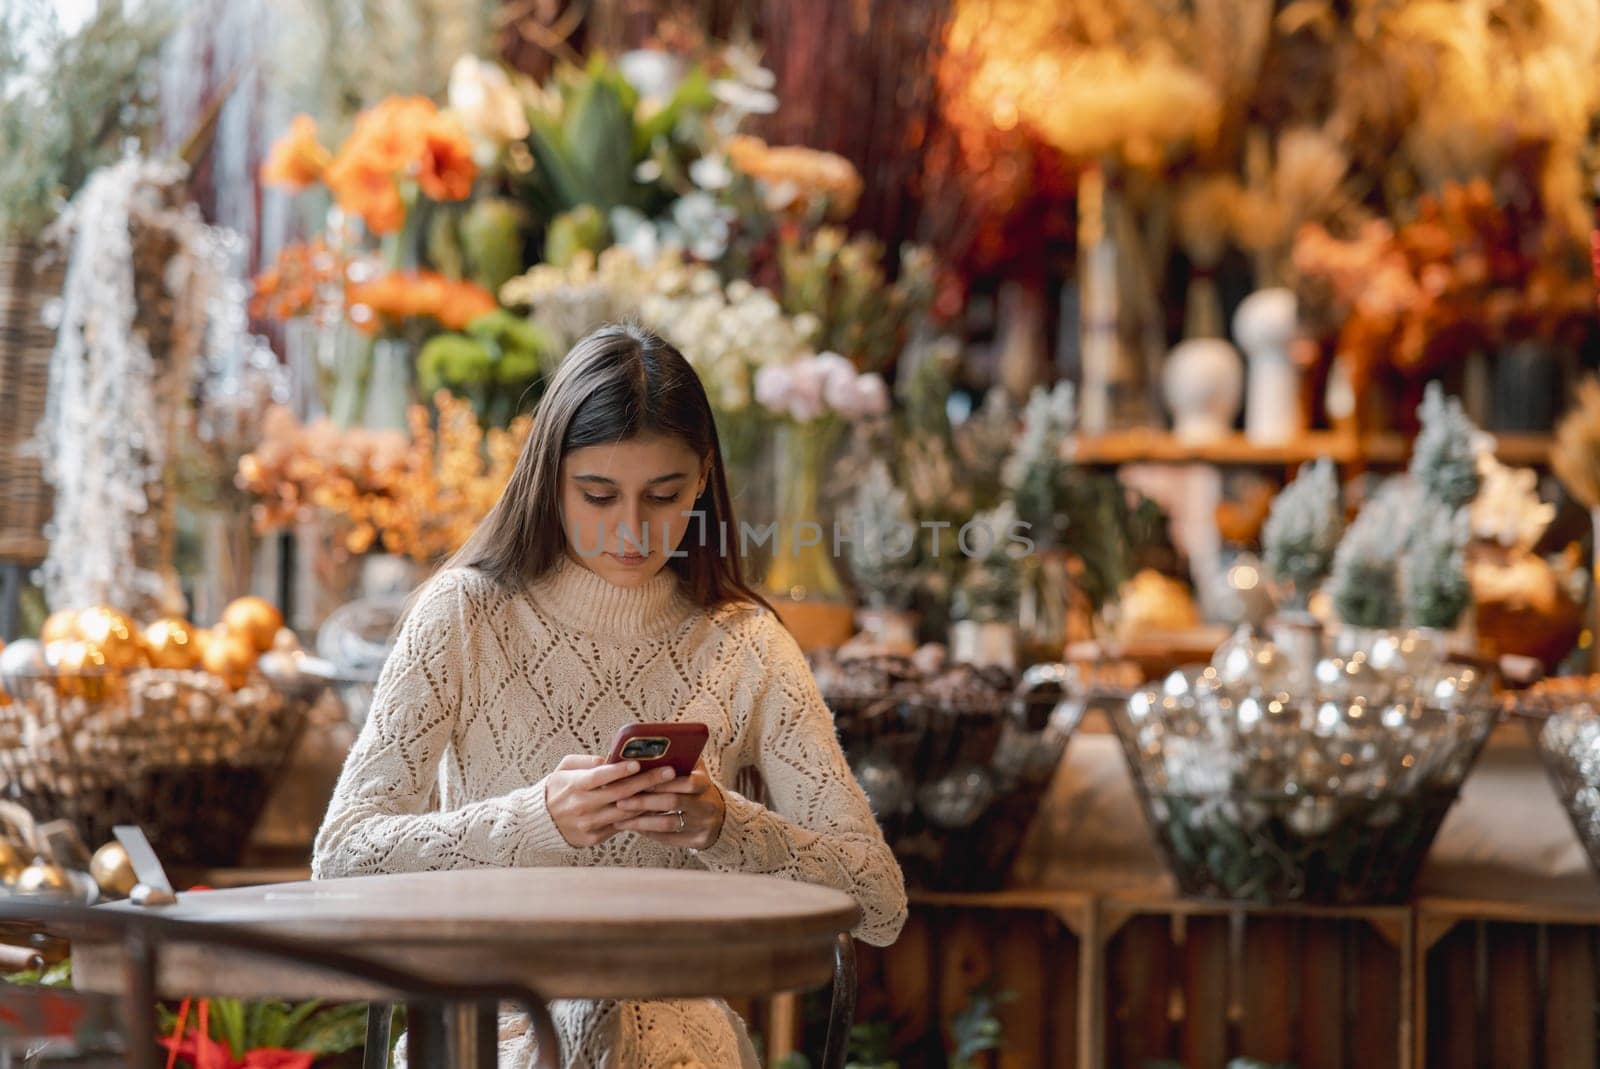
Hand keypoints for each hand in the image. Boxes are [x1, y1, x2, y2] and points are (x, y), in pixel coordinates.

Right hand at [544, 754, 679, 847]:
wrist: (540, 822)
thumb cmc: (556, 788)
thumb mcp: (564, 768)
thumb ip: (586, 762)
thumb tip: (609, 758)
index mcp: (574, 785)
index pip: (599, 777)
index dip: (619, 770)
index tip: (638, 763)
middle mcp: (582, 806)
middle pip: (620, 794)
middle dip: (647, 781)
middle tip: (670, 772)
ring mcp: (590, 824)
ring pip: (626, 812)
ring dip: (650, 801)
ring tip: (671, 789)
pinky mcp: (595, 838)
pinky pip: (622, 826)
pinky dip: (639, 817)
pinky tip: (657, 807)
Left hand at [612, 759, 725, 849]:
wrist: (721, 817)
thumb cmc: (697, 789)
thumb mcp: (695, 771)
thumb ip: (679, 758)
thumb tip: (651, 745)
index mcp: (706, 783)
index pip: (686, 781)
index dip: (660, 781)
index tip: (636, 780)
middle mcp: (708, 805)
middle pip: (673, 802)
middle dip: (644, 801)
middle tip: (620, 800)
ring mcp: (704, 825)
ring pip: (668, 824)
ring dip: (641, 821)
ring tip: (620, 818)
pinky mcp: (698, 841)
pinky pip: (669, 839)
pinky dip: (649, 833)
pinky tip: (634, 827)